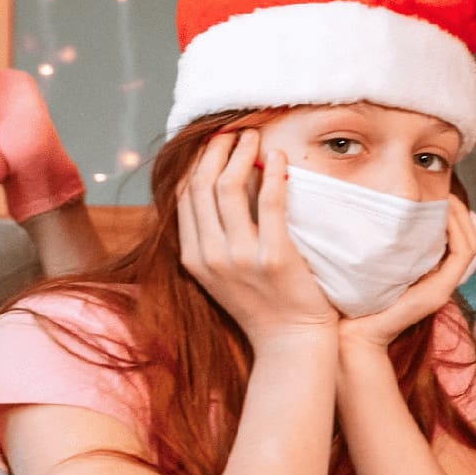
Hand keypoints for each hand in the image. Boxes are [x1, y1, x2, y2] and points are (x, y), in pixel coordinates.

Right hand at [176, 130, 338, 349]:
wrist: (290, 344)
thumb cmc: (264, 306)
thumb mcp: (223, 274)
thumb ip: (214, 238)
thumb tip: (218, 190)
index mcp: (193, 258)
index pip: (185, 196)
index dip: (197, 162)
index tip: (212, 142)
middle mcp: (210, 255)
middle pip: (202, 185)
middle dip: (215, 150)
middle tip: (233, 130)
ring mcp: (240, 257)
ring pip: (228, 188)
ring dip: (240, 154)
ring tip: (254, 136)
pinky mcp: (274, 257)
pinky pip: (270, 203)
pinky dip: (272, 173)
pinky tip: (279, 157)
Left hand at [339, 195, 475, 349]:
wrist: (349, 334)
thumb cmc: (350, 297)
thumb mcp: (367, 262)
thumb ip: (378, 242)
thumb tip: (371, 207)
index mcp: (427, 272)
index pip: (455, 238)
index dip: (452, 213)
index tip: (436, 192)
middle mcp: (439, 279)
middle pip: (468, 237)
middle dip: (459, 209)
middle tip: (444, 188)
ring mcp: (443, 286)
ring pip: (470, 243)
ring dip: (461, 216)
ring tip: (447, 197)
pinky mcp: (439, 291)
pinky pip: (463, 254)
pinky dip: (458, 231)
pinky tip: (442, 214)